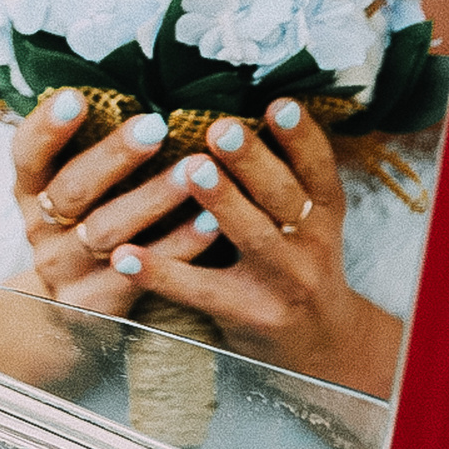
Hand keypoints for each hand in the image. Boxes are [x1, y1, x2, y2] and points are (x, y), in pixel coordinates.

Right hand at [10, 90, 213, 319]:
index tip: (77, 97)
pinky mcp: (96, 304)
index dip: (48, 127)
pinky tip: (212, 221)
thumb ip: (89, 149)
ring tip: (193, 172)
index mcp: (31, 191)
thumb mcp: (71, 189)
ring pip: (108, 232)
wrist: (70, 313)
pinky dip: (178, 245)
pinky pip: (142, 273)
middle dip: (113, 157)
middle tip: (155, 126)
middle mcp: (41, 229)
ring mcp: (66, 270)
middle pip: (71, 191)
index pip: (28, 154)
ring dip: (152, 199)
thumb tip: (140, 82)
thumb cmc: (85, 227)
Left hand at [111, 98, 401, 397]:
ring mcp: (282, 281)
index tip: (277, 103)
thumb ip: (282, 176)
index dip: (302, 137)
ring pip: (250, 236)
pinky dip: (161, 271)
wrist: (322, 345)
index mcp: (323, 212)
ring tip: (190, 170)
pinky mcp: (248, 314)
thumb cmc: (297, 263)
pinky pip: (199, 289)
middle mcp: (310, 243)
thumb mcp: (309, 221)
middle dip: (252, 161)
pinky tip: (125, 254)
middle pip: (283, 197)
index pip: (319, 168)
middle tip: (220, 128)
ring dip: (220, 202)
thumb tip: (232, 110)